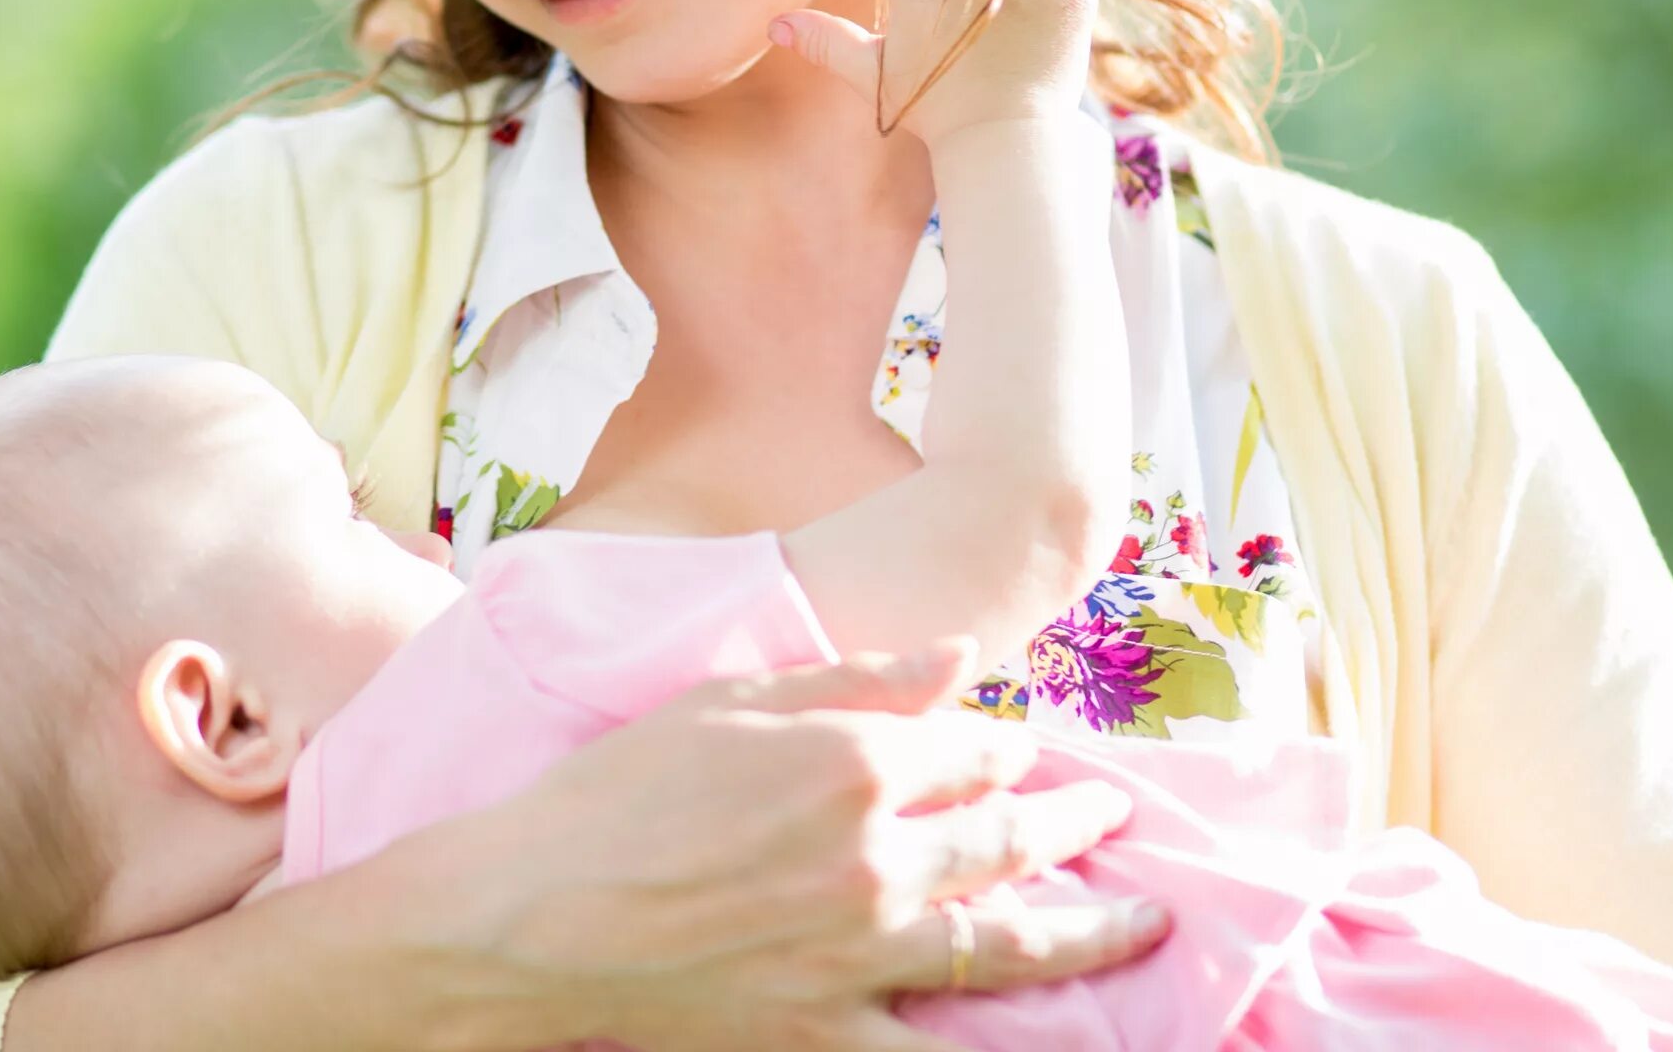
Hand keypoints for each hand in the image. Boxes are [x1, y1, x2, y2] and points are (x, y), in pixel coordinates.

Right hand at [443, 641, 1167, 1051]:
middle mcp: (873, 857)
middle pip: (1006, 837)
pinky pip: (933, 1049)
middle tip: (1114, 817)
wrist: (531, 915)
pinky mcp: (824, 1030)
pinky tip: (1053, 1039)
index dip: (1005, 746)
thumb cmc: (615, 793)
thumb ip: (855, 679)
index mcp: (850, 763)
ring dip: (1086, 929)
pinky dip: (996, 1046)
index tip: (1021, 747)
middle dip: (1070, 822)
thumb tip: (956, 659)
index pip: (969, 748)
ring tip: (1140, 921)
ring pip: (1005, 942)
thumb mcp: (730, 701)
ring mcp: (857, 954)